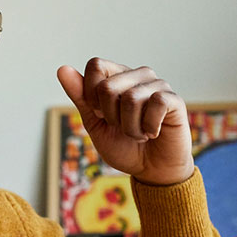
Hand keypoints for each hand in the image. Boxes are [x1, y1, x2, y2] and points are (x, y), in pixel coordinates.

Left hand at [56, 58, 194, 185]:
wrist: (152, 171)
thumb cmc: (124, 147)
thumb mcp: (95, 124)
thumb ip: (81, 97)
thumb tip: (62, 69)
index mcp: (118, 77)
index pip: (96, 65)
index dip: (91, 95)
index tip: (101, 115)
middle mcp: (138, 75)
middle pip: (108, 86)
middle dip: (110, 117)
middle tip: (123, 127)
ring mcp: (158, 85)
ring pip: (131, 98)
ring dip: (130, 127)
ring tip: (139, 133)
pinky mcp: (174, 99)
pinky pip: (155, 104)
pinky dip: (148, 127)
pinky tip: (153, 133)